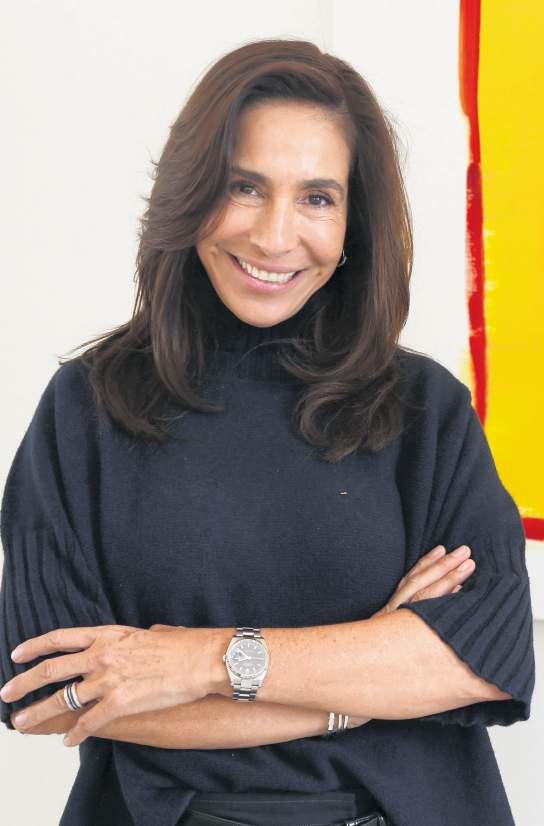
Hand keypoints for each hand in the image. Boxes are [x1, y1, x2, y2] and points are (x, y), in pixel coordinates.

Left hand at [2, 623, 212, 745]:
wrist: (202, 660)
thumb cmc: (184, 646)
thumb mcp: (154, 632)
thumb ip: (138, 639)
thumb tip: (145, 638)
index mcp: (108, 635)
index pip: (60, 638)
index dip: (35, 647)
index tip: (17, 654)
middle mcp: (101, 655)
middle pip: (51, 670)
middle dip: (23, 683)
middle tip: (7, 694)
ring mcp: (108, 679)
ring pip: (62, 699)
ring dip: (38, 713)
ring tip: (22, 723)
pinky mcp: (120, 703)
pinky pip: (89, 722)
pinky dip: (75, 733)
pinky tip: (68, 741)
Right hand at [347, 544, 474, 729]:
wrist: (345, 685)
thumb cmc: (366, 664)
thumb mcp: (378, 637)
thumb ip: (395, 624)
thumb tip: (414, 615)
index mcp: (388, 612)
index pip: (409, 581)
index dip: (426, 564)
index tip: (442, 549)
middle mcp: (393, 616)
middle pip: (421, 584)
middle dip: (444, 567)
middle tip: (465, 551)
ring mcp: (399, 628)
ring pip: (426, 598)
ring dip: (449, 580)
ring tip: (468, 567)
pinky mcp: (406, 643)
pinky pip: (428, 619)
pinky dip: (445, 606)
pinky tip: (461, 598)